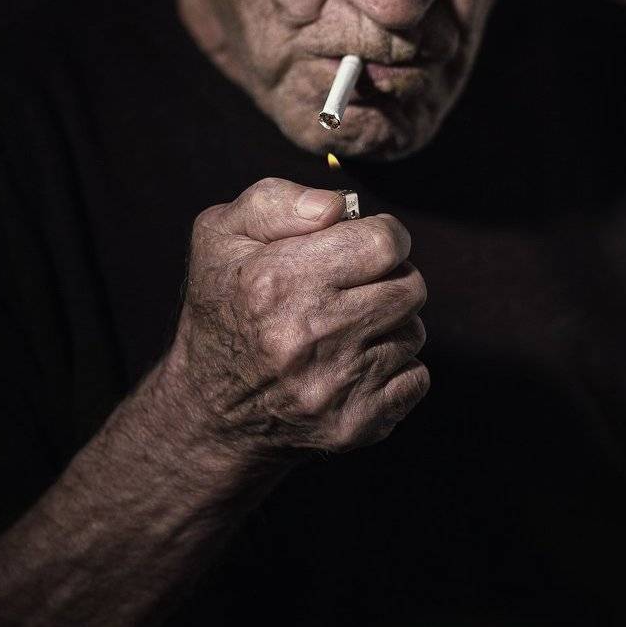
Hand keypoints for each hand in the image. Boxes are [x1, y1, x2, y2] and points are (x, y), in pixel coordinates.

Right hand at [160, 177, 429, 460]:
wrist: (209, 410)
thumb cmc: (222, 308)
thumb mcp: (220, 234)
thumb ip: (277, 202)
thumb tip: (338, 207)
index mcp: (277, 280)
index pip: (384, 243)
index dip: (381, 235)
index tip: (364, 244)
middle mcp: (308, 335)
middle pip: (410, 287)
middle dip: (391, 278)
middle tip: (357, 285)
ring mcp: (334, 386)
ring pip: (414, 333)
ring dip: (390, 324)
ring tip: (347, 327)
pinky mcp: (354, 425)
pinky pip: (416, 378)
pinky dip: (395, 369)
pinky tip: (353, 364)